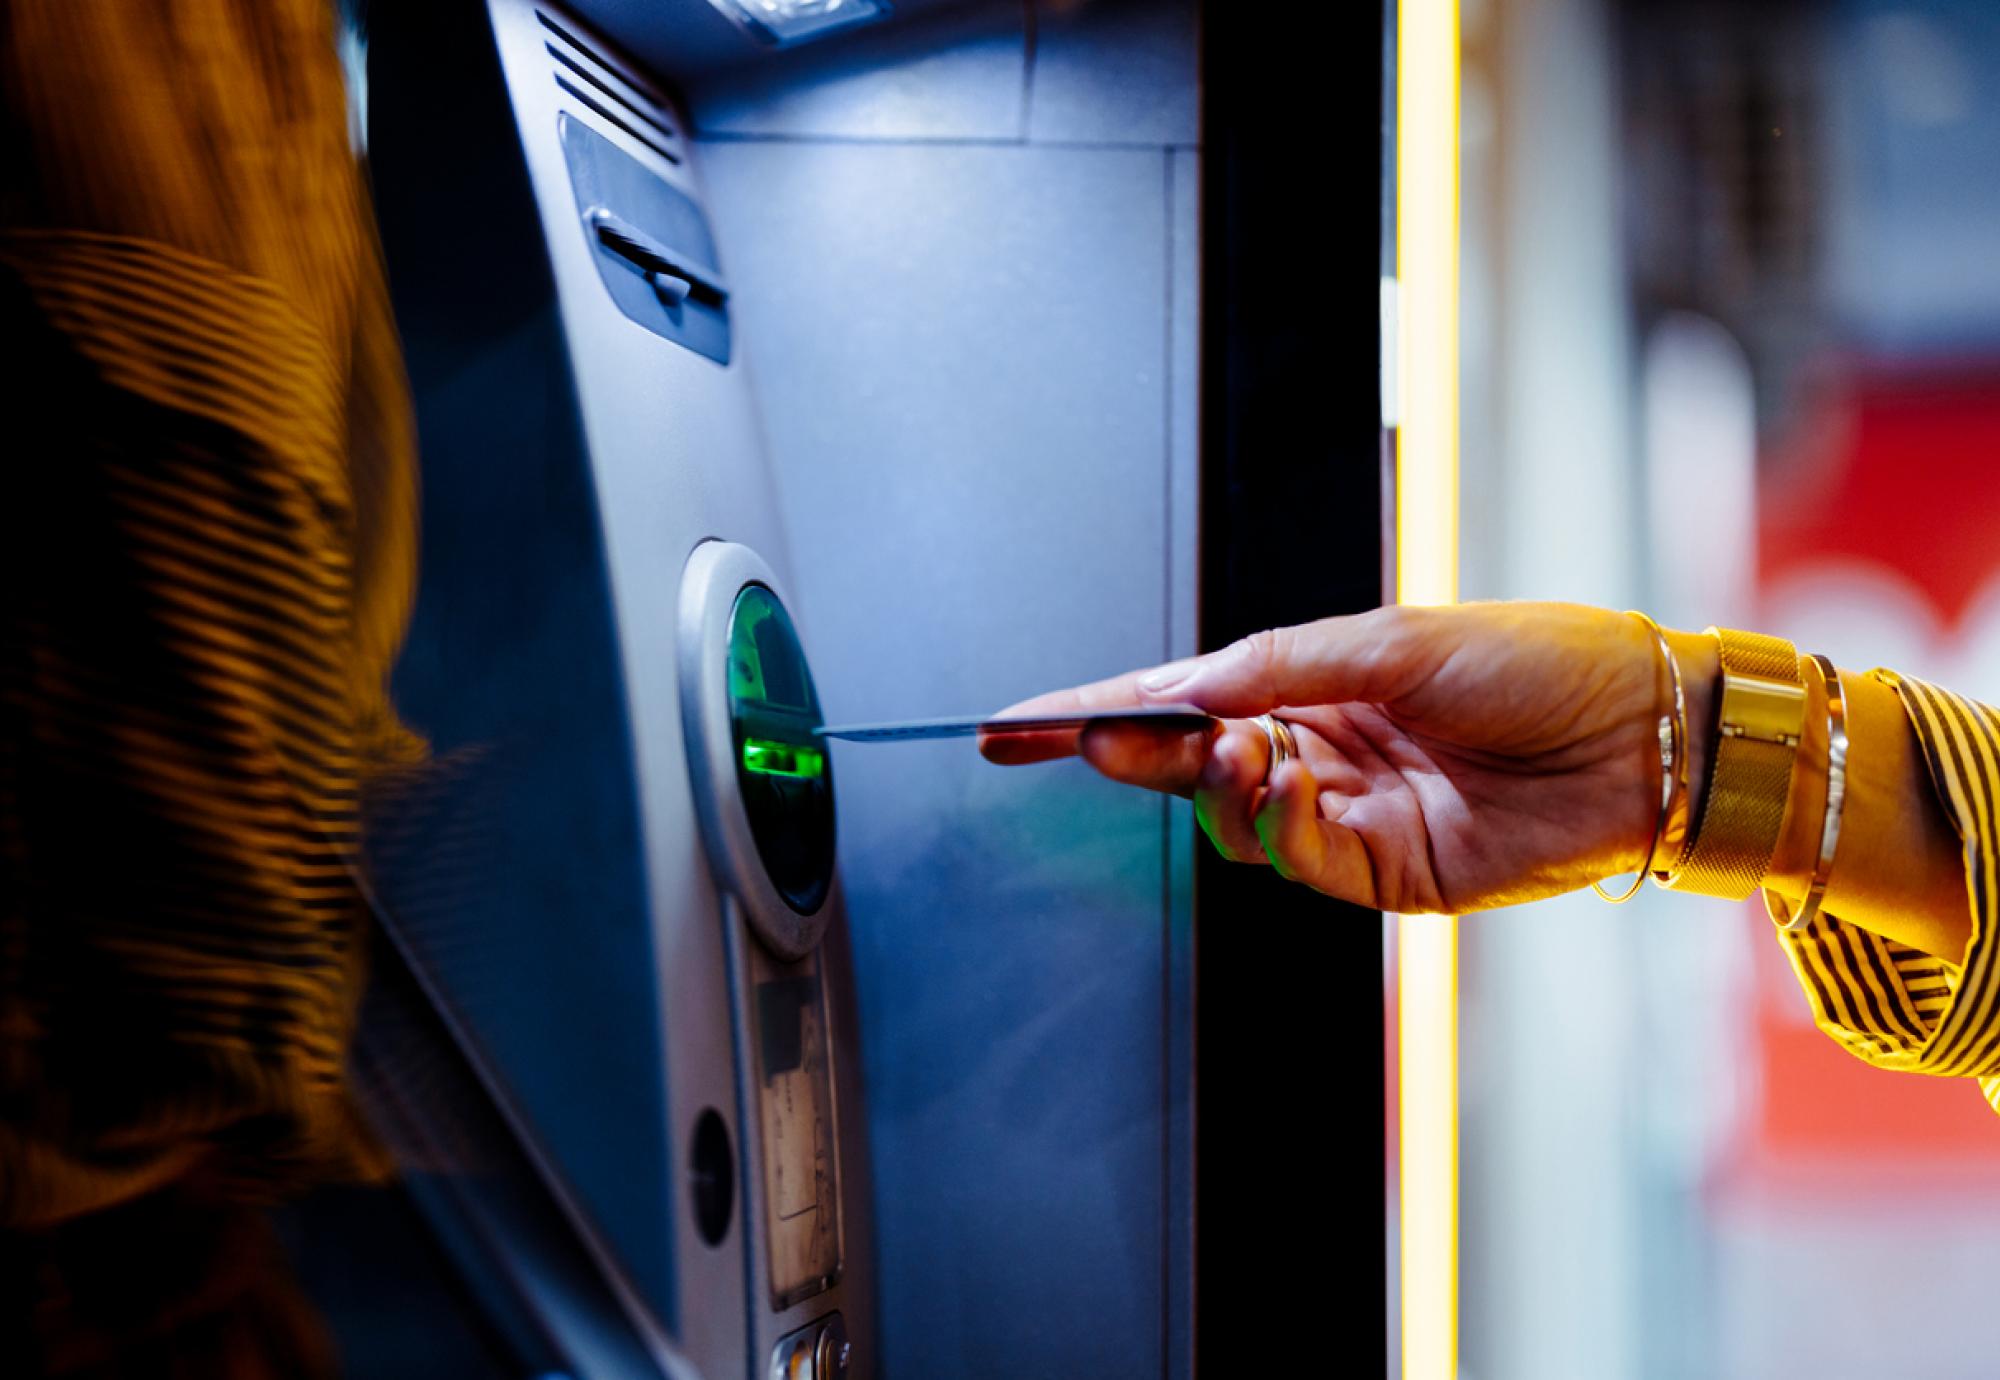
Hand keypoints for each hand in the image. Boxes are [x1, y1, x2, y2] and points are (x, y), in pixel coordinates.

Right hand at [981, 602, 1715, 913]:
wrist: (1650, 735)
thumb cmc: (1542, 660)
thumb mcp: (1397, 638)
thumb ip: (1277, 666)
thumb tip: (1179, 687)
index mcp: (1319, 682)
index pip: (1184, 698)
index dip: (1098, 710)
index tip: (1016, 724)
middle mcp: (1323, 748)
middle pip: (1191, 761)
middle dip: (1130, 751)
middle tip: (1080, 740)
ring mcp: (1349, 814)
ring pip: (1235, 817)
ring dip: (1213, 784)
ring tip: (1226, 748)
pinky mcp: (1385, 873)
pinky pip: (1298, 858)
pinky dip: (1275, 824)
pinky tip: (1282, 780)